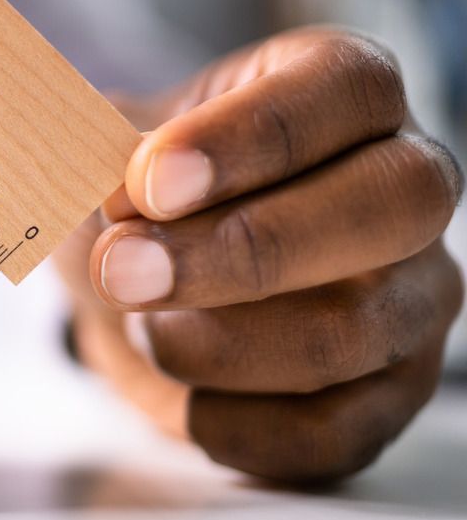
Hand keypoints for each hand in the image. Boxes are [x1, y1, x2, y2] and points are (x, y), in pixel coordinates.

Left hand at [57, 27, 462, 483]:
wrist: (137, 268)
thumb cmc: (139, 192)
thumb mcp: (107, 149)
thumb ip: (106, 160)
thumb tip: (111, 199)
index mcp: (347, 93)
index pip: (349, 88)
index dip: (250, 136)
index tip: (149, 180)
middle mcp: (408, 186)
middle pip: (387, 208)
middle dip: (240, 250)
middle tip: (120, 270)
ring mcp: (414, 296)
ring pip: (352, 331)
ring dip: (214, 342)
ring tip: (136, 324)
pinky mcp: (390, 394)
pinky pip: (330, 430)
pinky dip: (230, 421)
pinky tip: (170, 392)